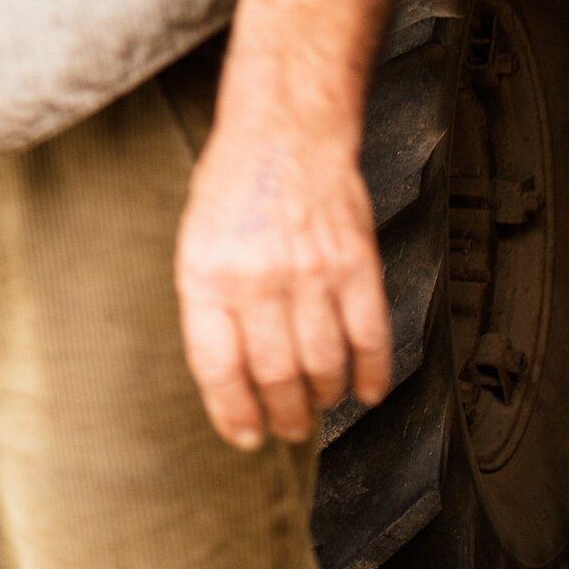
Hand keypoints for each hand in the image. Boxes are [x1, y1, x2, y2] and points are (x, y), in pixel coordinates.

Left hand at [175, 115, 391, 449]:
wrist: (286, 132)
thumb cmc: (234, 187)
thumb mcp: (196, 244)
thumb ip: (211, 305)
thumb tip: (229, 374)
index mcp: (208, 275)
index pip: (218, 367)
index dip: (233, 412)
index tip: (245, 435)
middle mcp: (258, 279)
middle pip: (275, 375)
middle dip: (284, 416)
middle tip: (290, 429)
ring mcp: (311, 274)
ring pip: (324, 365)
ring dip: (324, 398)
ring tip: (320, 406)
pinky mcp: (356, 266)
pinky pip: (370, 336)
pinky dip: (371, 373)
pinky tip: (365, 390)